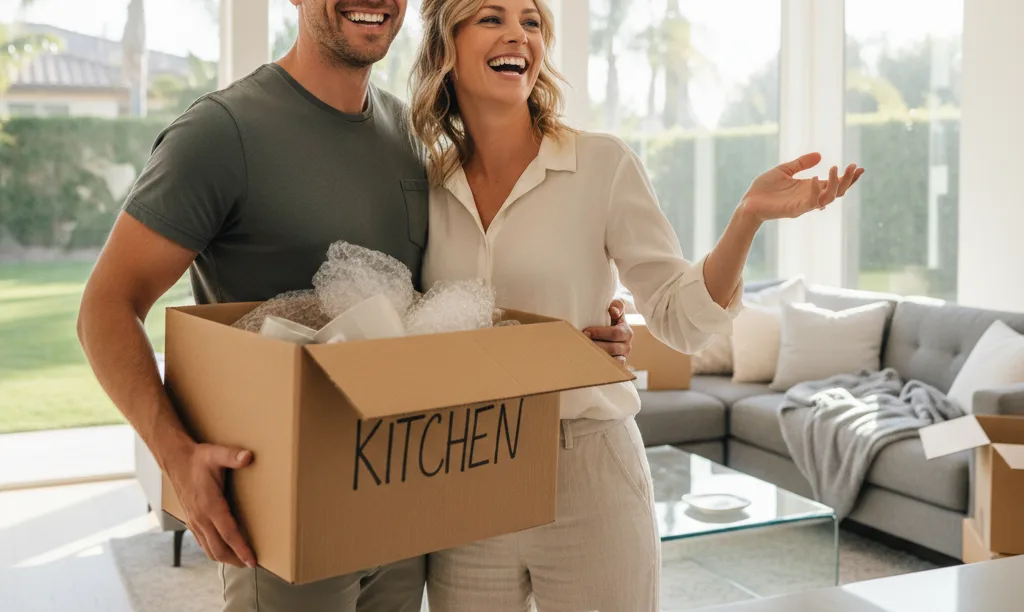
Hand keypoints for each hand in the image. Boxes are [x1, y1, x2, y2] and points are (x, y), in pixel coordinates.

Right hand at [165, 443, 255, 568]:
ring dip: (225, 558)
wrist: (176, 461)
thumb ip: (233, 456)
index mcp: (210, 505)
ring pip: (209, 548)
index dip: (241, 549)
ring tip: (240, 562)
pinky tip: (222, 550)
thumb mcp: (217, 454)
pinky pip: (202, 542)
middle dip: (235, 559)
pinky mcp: (191, 520)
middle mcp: (201, 517)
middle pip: (219, 548)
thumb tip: (248, 457)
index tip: (252, 561)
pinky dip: (213, 550)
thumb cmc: (199, 459)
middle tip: (251, 565)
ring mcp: (195, 521)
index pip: (228, 534)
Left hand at [583, 299, 632, 363]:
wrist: (609, 331)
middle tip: (582, 341)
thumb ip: (617, 305)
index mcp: (626, 332)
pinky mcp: (616, 366)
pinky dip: (600, 365)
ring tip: (584, 351)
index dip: (600, 332)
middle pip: (612, 348)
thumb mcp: (616, 310)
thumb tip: (613, 311)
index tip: (586, 331)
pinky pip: (610, 369)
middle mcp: (627, 346)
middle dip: (596, 345)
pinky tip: (589, 361)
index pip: (615, 333)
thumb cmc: (610, 319)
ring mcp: (622, 357)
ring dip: (597, 356)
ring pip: (611, 360)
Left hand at [740, 152, 864, 221]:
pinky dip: (815, 190)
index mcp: (810, 187)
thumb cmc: (764, 188)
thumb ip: (801, 163)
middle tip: (854, 167)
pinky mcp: (794, 210)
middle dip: (847, 180)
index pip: (834, 184)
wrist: (748, 202)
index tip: (859, 167)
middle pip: (837, 192)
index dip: (847, 177)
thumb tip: (820, 155)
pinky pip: (810, 202)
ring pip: (828, 198)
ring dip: (834, 184)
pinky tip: (815, 178)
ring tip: (835, 168)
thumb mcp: (784, 170)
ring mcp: (803, 204)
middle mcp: (810, 197)